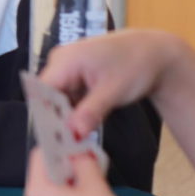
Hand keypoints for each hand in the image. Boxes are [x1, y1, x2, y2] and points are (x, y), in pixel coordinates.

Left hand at [24, 147, 120, 195]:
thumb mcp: (96, 188)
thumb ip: (85, 162)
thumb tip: (79, 149)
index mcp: (38, 190)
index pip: (41, 154)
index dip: (60, 143)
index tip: (78, 140)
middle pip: (48, 171)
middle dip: (70, 164)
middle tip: (92, 162)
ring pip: (55, 187)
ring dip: (75, 181)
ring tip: (95, 182)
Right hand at [39, 29, 184, 139]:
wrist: (153, 53)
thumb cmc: (135, 65)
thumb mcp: (113, 91)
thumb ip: (90, 112)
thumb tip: (73, 133)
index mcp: (65, 60)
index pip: (41, 90)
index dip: (44, 114)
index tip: (54, 138)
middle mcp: (60, 61)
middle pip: (47, 95)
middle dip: (56, 118)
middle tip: (69, 142)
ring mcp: (67, 66)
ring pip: (57, 97)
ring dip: (66, 116)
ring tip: (77, 136)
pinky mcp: (74, 73)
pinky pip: (67, 95)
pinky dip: (74, 109)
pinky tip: (83, 122)